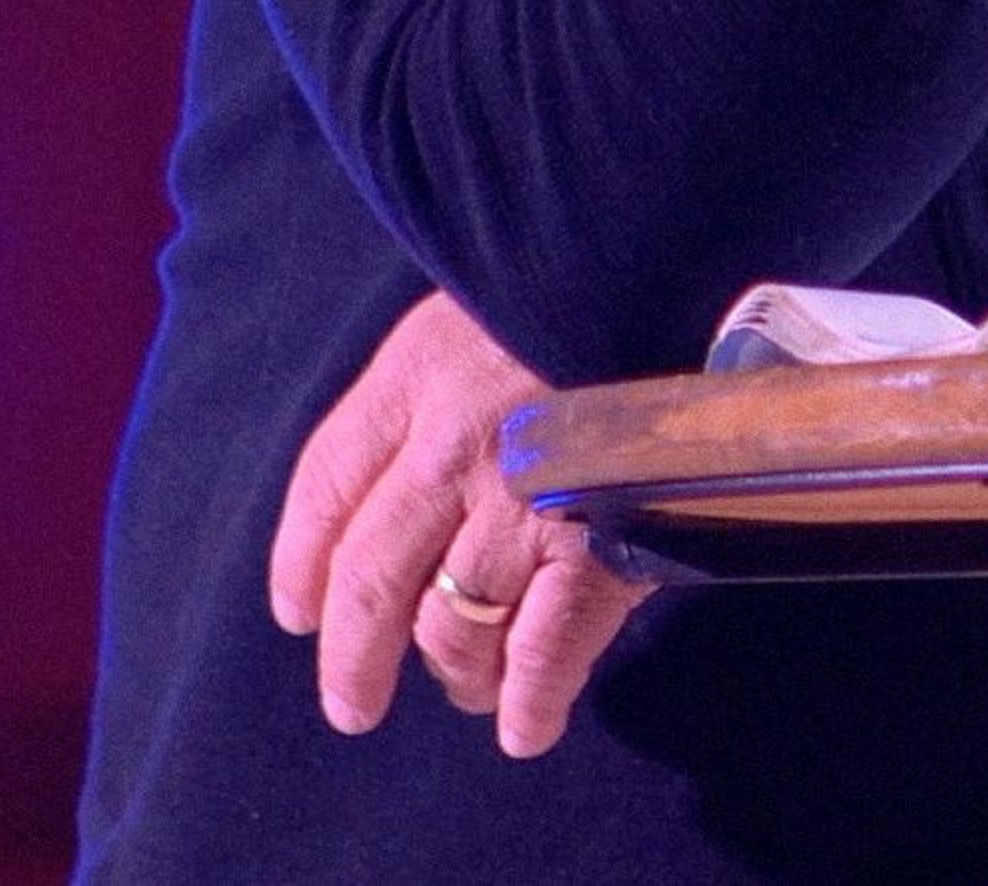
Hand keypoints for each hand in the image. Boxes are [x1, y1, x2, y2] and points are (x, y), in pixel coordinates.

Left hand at [270, 288, 651, 759]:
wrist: (686, 262)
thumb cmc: (585, 280)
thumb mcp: (487, 295)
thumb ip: (443, 374)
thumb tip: (408, 469)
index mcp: (418, 372)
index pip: (327, 482)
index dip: (303, 560)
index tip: (301, 610)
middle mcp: (452, 444)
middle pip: (370, 580)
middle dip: (354, 658)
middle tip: (354, 702)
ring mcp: (523, 500)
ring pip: (453, 626)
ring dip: (455, 674)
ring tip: (468, 687)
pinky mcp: (596, 542)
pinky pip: (541, 651)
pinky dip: (530, 701)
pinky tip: (525, 726)